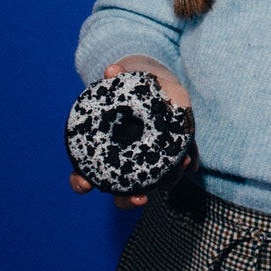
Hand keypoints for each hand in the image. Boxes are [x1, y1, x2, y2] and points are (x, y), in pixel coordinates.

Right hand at [68, 59, 196, 208]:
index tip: (85, 183)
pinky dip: (187, 164)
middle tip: (140, 197)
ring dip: (168, 180)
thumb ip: (118, 77)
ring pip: (156, 184)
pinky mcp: (176, 156)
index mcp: (106, 150)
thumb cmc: (134, 90)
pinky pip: (181, 167)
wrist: (158, 85)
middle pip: (122, 194)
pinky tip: (189, 158)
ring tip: (179, 164)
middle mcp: (128, 164)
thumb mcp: (127, 82)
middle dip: (130, 200)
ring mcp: (152, 164)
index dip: (81, 182)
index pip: (84, 174)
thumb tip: (112, 70)